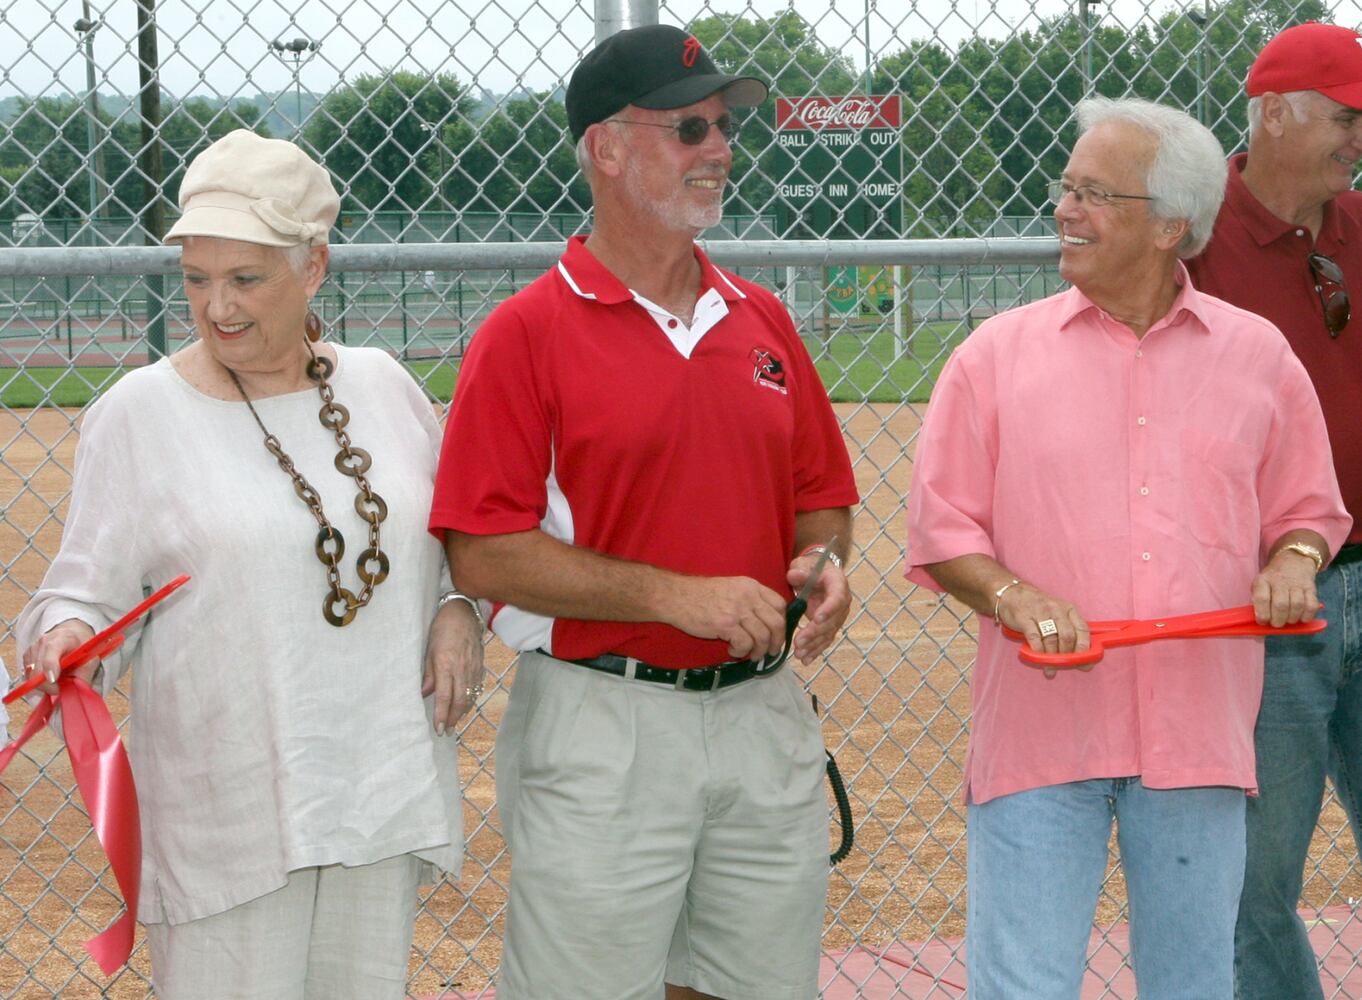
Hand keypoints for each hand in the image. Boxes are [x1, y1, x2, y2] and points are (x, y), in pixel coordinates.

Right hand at [20, 619, 96, 696]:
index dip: (50, 667)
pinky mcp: (27, 655)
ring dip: (43, 683)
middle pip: (37, 668)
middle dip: (47, 685)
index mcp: (63, 638)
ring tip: (57, 679)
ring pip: (30, 674)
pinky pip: (28, 674)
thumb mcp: (91, 660)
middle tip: (60, 690)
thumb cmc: (82, 648)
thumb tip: (76, 695)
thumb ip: (84, 677)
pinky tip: (50, 675)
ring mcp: (33, 648)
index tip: (54, 681)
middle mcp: (44, 641)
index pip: (51, 652)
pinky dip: (38, 679)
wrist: (72, 634)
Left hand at [422, 600, 485, 734]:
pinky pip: (477, 687)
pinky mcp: (481, 665)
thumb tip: (425, 694)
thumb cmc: (442, 629)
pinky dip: (471, 699)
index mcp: (446, 665)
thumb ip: (428, 673)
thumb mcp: (429, 650)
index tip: (439, 728)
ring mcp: (473, 668)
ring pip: (470, 696)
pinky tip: (465, 704)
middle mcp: (461, 669)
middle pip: (460, 701)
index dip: (442, 715)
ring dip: (462, 712)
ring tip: (455, 721)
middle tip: (447, 730)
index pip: (444, 697)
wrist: (465, 613)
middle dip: (453, 718)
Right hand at [668, 576, 787, 660]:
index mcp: (751, 586)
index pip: (780, 605)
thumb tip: (766, 621)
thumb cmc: (701, 594)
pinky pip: (745, 644)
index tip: (776, 635)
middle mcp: (748, 596)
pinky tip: (733, 650)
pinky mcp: (726, 624)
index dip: (782, 623)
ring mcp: (737, 610)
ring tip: (751, 655)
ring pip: (762, 636)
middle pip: (776, 622)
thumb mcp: (731, 588)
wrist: (676, 596)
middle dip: (776, 642)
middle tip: (770, 652)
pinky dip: (742, 651)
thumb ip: (750, 600)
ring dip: (759, 651)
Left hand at [787, 552, 850, 663]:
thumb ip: (800, 570)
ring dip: (814, 645)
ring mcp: (837, 616)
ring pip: (828, 634)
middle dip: (815, 632)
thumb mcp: (804, 564)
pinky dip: (815, 650)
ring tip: (799, 654)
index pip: (837, 598)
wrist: (818, 575)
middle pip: (832, 621)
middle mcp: (842, 603)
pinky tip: (805, 660)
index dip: (828, 609)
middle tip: (799, 641)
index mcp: (838, 584)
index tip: (816, 618)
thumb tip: (794, 576)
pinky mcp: (830, 626)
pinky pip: (825, 640)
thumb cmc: (810, 568)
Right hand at [997, 583, 1090, 677]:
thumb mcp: (1059, 614)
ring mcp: (1040, 612)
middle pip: (1067, 636)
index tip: (1085, 664)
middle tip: (1064, 666)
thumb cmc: (1039, 608)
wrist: (1012, 594)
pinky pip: (1034, 637)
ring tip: (1050, 670)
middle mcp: (1057, 609)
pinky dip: (1038, 651)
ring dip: (1052, 658)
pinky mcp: (1024, 617)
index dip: (1085, 649)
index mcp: (1069, 609)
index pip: (1083, 630)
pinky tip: (1038, 659)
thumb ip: (1070, 632)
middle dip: (1067, 655)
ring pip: (1051, 638)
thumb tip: (1081, 658)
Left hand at [1252, 550, 1320, 626]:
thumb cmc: (1273, 578)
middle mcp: (1280, 581)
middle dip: (1278, 620)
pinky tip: (1302, 617)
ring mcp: (1297, 584)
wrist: (1294, 559)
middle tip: (1277, 624)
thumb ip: (1259, 600)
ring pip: (1297, 606)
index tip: (1263, 622)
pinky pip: (1312, 605)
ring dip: (1292, 618)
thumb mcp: (1261, 583)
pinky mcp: (1311, 587)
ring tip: (1288, 620)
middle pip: (1280, 605)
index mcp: (1263, 580)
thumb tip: (1262, 622)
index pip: (1261, 598)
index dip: (1262, 614)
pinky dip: (1307, 615)